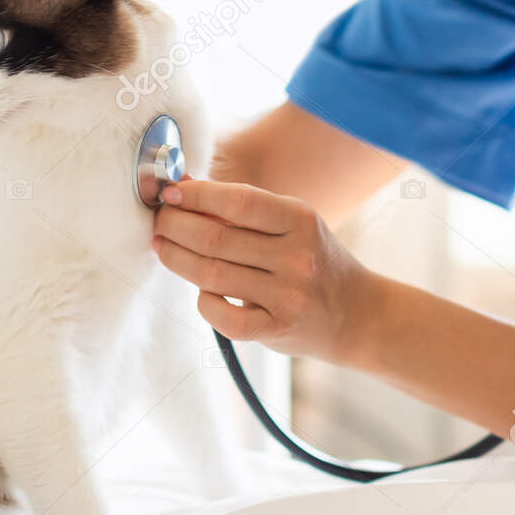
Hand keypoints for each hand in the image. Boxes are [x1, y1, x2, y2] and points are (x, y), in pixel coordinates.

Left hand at [150, 177, 380, 366]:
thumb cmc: (313, 259)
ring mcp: (288, 296)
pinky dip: (202, 300)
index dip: (196, 195)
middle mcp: (297, 257)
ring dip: (176, 258)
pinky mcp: (276, 330)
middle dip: (175, 225)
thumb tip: (183, 184)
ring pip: (211, 275)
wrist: (356, 314)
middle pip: (215, 238)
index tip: (169, 192)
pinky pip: (221, 316)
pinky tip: (199, 289)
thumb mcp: (290, 224)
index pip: (238, 202)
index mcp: (301, 220)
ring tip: (163, 246)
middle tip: (159, 220)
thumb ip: (241, 206)